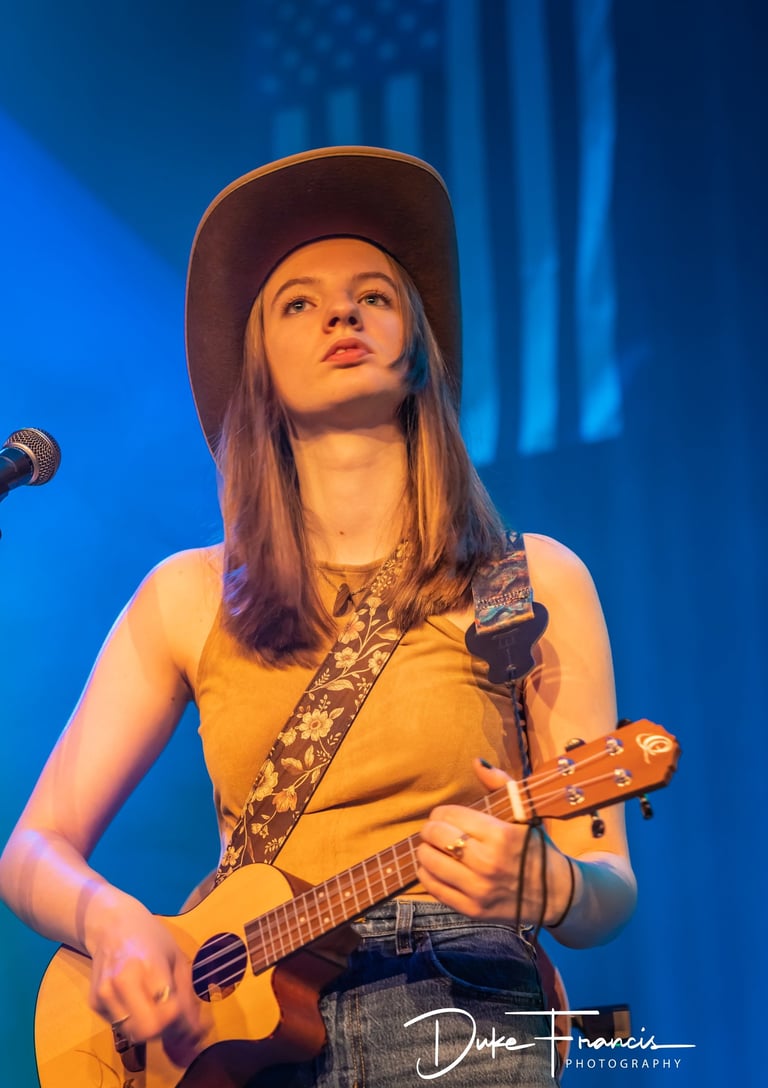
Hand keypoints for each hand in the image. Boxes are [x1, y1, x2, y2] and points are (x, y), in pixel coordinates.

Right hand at [85, 888, 209, 1064]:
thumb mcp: (177, 959)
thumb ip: (187, 997)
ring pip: (133, 1034)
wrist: (111, 924)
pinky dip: (135, 1023)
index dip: (185, 1025)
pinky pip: (120, 1027)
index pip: (168, 1013)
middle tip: (176, 1020)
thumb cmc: (151, 937)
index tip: (196, 1025)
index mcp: (149, 966)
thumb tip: (197, 1035)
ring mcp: (104, 994)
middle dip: (167, 1032)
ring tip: (160, 1010)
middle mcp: (122, 983)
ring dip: (151, 1031)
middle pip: (148, 1031)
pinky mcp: (94, 1003)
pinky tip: (140, 1003)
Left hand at [416, 759, 573, 925]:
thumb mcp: (525, 812)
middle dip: (430, 829)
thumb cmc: (536, 847)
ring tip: (434, 848)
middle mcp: (488, 862)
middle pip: (436, 836)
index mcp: (501, 834)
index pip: (450, 815)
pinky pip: (434, 888)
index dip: (442, 813)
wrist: (557, 894)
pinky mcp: (473, 910)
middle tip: (435, 830)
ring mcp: (479, 889)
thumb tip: (477, 762)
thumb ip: (499, 784)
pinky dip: (428, 874)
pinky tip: (436, 868)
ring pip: (429, 862)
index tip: (445, 816)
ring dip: (425, 851)